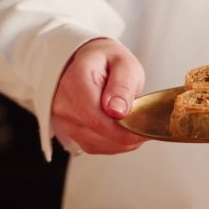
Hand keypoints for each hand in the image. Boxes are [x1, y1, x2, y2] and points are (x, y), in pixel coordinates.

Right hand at [52, 38, 146, 153]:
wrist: (93, 62)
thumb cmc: (109, 62)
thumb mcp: (125, 65)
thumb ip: (122, 86)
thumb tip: (116, 111)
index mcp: (76, 80)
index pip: (95, 117)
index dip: (121, 130)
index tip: (142, 130)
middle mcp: (64, 102)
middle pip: (96, 132)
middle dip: (125, 135)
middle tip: (144, 125)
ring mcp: (64, 119)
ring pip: (95, 144)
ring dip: (120, 141)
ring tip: (134, 125)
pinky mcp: (71, 131)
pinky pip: (93, 146)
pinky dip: (112, 144)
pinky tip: (122, 131)